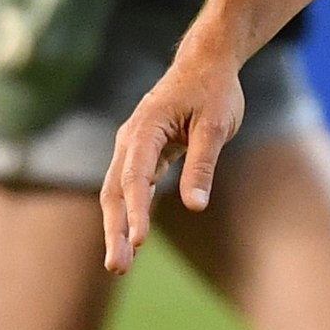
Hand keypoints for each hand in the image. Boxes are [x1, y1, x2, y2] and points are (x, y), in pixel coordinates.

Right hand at [99, 49, 246, 272]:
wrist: (206, 62)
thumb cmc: (214, 90)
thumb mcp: (215, 126)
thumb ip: (202, 165)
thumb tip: (195, 206)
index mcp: (146, 127)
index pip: (136, 176)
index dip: (137, 211)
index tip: (140, 241)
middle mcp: (131, 138)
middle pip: (116, 190)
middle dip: (115, 230)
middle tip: (117, 268)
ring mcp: (133, 146)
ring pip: (118, 191)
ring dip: (118, 226)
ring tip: (120, 263)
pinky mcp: (143, 153)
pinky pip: (130, 186)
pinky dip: (129, 212)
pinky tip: (132, 239)